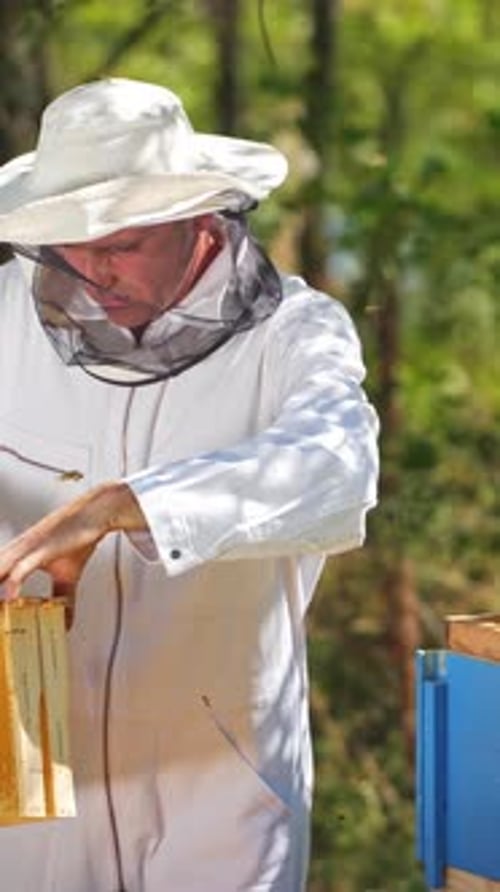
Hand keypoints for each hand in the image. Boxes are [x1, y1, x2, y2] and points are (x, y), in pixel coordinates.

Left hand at [0, 481, 145, 615]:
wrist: (95, 513)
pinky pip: (21, 569)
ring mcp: (26, 549)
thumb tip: (66, 622)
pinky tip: (10, 599)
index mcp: (18, 557)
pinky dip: (13, 585)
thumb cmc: (78, 538)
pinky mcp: (40, 548)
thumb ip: (62, 599)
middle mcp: (16, 552)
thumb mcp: (68, 576)